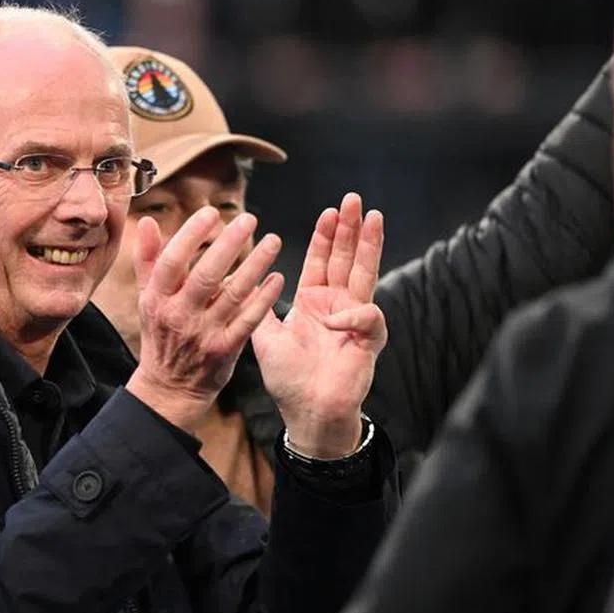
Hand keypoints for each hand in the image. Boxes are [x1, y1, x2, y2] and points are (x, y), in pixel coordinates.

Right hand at [125, 207, 284, 432]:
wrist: (171, 387)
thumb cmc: (161, 334)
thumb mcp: (147, 298)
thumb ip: (148, 260)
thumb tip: (147, 223)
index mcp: (157, 299)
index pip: (172, 261)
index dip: (191, 235)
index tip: (211, 213)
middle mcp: (179, 315)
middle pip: (205, 275)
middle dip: (229, 244)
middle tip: (249, 219)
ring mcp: (203, 334)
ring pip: (233, 294)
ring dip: (256, 265)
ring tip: (273, 241)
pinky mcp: (225, 349)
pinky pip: (249, 319)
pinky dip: (264, 298)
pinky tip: (277, 277)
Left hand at [252, 193, 386, 457]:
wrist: (306, 413)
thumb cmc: (288, 379)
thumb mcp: (264, 337)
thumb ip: (258, 308)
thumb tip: (241, 281)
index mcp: (313, 302)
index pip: (322, 261)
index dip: (326, 236)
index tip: (328, 211)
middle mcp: (336, 305)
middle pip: (346, 258)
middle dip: (350, 228)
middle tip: (353, 199)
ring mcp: (354, 321)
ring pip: (365, 274)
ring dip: (369, 245)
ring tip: (372, 216)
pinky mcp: (367, 341)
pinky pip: (368, 317)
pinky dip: (353, 314)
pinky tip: (336, 319)